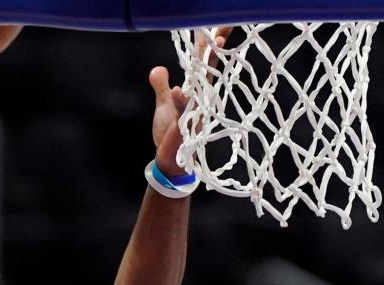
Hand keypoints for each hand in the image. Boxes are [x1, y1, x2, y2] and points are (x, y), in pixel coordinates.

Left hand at [149, 27, 232, 175]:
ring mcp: (194, 112)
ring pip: (202, 86)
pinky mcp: (184, 127)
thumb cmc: (170, 134)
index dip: (211, 43)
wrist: (170, 162)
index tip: (219, 23)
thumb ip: (161, 86)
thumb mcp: (164, 106)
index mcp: (194, 91)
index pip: (204, 63)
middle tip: (225, 25)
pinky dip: (181, 101)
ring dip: (208, 66)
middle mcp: (199, 99)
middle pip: (209, 67)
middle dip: (215, 47)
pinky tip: (181, 89)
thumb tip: (158, 68)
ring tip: (214, 43)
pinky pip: (183, 111)